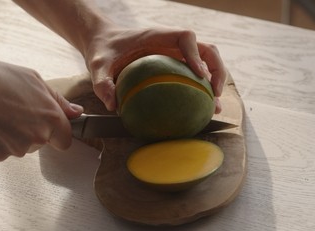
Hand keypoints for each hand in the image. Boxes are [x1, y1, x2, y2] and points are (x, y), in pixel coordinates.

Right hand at [0, 61, 82, 160]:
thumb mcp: (34, 81)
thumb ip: (58, 101)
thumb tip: (76, 112)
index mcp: (51, 119)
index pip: (65, 141)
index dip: (56, 134)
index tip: (47, 126)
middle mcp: (37, 137)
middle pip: (39, 143)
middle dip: (30, 131)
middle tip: (14, 111)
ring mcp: (15, 148)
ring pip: (19, 147)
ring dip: (11, 136)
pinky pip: (0, 151)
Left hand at [84, 26, 226, 112]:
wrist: (103, 41)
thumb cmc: (103, 49)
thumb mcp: (97, 64)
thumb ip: (102, 82)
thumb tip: (113, 105)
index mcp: (157, 36)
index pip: (185, 37)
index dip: (196, 55)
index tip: (198, 74)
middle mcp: (172, 44)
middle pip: (207, 49)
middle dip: (217, 69)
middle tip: (214, 93)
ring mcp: (177, 54)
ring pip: (207, 62)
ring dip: (216, 81)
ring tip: (214, 105)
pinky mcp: (176, 65)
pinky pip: (195, 75)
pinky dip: (202, 90)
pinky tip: (202, 109)